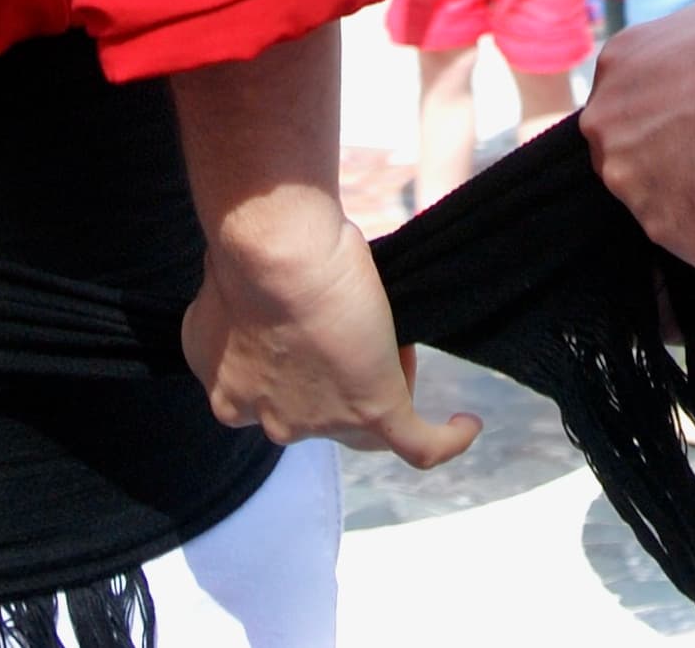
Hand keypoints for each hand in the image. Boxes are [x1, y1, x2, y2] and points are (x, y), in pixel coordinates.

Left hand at [180, 202, 480, 466]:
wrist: (277, 250)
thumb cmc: (254, 250)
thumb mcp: (234, 287)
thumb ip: (244, 314)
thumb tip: (260, 306)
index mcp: (229, 392)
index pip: (272, 395)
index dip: (299, 362)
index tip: (314, 323)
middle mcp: (270, 420)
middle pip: (319, 415)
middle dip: (339, 374)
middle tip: (353, 323)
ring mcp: (322, 423)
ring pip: (365, 427)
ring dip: (383, 384)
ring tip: (392, 341)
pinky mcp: (373, 413)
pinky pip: (418, 445)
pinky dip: (446, 439)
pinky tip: (465, 424)